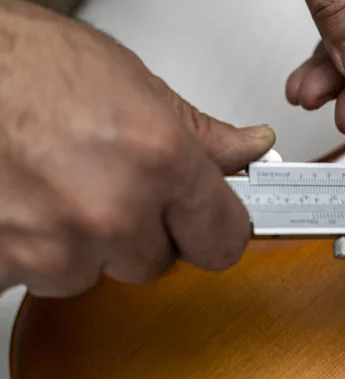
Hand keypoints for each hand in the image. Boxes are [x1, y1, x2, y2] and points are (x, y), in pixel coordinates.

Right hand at [0, 1, 274, 296]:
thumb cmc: (24, 64)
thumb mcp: (136, 87)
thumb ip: (203, 134)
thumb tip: (248, 148)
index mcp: (159, 161)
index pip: (225, 239)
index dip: (218, 232)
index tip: (212, 227)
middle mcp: (112, 210)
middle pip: (159, 261)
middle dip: (144, 232)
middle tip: (114, 185)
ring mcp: (56, 247)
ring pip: (98, 273)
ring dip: (87, 242)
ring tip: (60, 186)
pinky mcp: (5, 267)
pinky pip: (44, 277)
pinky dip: (39, 249)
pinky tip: (28, 203)